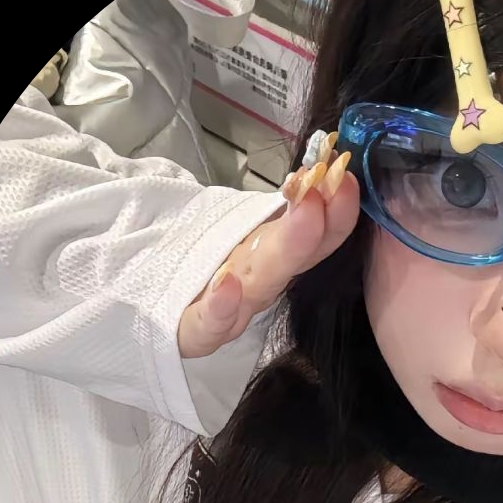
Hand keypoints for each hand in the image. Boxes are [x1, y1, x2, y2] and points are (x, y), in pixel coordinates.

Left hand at [178, 148, 358, 358]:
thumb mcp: (238, 234)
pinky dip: (220, 306)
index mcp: (273, 260)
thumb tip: (317, 172)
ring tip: (308, 212)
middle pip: (290, 258)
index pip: (314, 239)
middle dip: (317, 222)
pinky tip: (228, 283)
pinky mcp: (192, 330)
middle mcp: (258, 284)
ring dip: (287, 249)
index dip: (335, 212)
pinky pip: (207, 322)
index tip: (346, 176)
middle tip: (338, 186)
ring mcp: (229, 309)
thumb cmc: (203, 268)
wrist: (156, 311)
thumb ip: (276, 210)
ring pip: (260, 283)